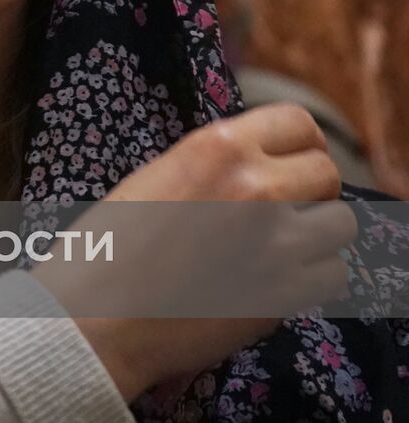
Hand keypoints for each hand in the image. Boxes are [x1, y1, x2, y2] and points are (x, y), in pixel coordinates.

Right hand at [34, 103, 358, 400]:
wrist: (96, 314)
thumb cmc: (109, 246)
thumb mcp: (156, 177)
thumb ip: (214, 166)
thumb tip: (258, 166)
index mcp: (217, 147)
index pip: (296, 121)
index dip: (296, 142)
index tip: (289, 160)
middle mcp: (257, 186)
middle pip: (325, 171)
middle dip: (309, 188)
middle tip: (283, 208)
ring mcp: (278, 242)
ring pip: (340, 224)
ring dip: (315, 233)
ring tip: (279, 245)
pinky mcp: (287, 293)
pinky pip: (332, 274)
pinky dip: (311, 276)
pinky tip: (274, 279)